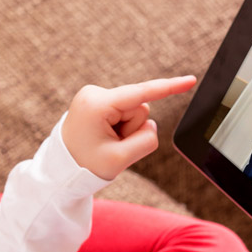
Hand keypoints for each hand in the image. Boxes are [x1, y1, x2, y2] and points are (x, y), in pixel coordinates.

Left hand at [61, 76, 196, 179]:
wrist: (60, 170)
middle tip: (109, 147)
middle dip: (131, 130)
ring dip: (125, 132)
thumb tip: (151, 126)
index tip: (191, 80)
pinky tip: (102, 138)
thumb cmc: (84, 167)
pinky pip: (124, 113)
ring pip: (133, 112)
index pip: (141, 94)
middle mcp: (95, 94)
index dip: (169, 88)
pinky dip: (119, 129)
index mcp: (97, 104)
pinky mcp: (97, 102)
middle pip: (139, 108)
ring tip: (103, 143)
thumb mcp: (120, 160)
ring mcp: (95, 96)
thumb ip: (146, 141)